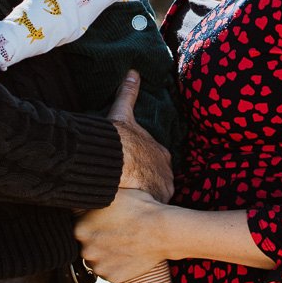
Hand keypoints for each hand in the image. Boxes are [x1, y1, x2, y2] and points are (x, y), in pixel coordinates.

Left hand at [75, 188, 169, 282]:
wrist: (162, 231)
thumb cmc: (140, 208)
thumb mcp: (112, 194)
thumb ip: (93, 198)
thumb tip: (85, 193)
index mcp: (79, 228)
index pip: (79, 227)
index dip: (92, 223)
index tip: (104, 222)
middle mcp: (84, 249)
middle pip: (86, 245)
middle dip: (97, 239)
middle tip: (116, 232)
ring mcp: (98, 266)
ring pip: (97, 260)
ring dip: (105, 254)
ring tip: (123, 243)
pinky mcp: (112, 278)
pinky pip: (109, 271)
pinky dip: (116, 265)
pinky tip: (128, 253)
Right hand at [110, 70, 172, 201]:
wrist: (115, 160)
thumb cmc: (118, 138)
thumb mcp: (123, 112)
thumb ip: (129, 93)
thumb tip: (133, 72)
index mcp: (160, 152)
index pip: (156, 160)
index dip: (144, 164)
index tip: (132, 169)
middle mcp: (165, 170)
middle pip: (158, 179)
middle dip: (147, 183)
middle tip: (129, 186)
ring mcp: (162, 186)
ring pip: (156, 194)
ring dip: (146, 197)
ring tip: (130, 201)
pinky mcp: (155, 200)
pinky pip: (152, 208)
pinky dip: (144, 209)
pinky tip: (132, 211)